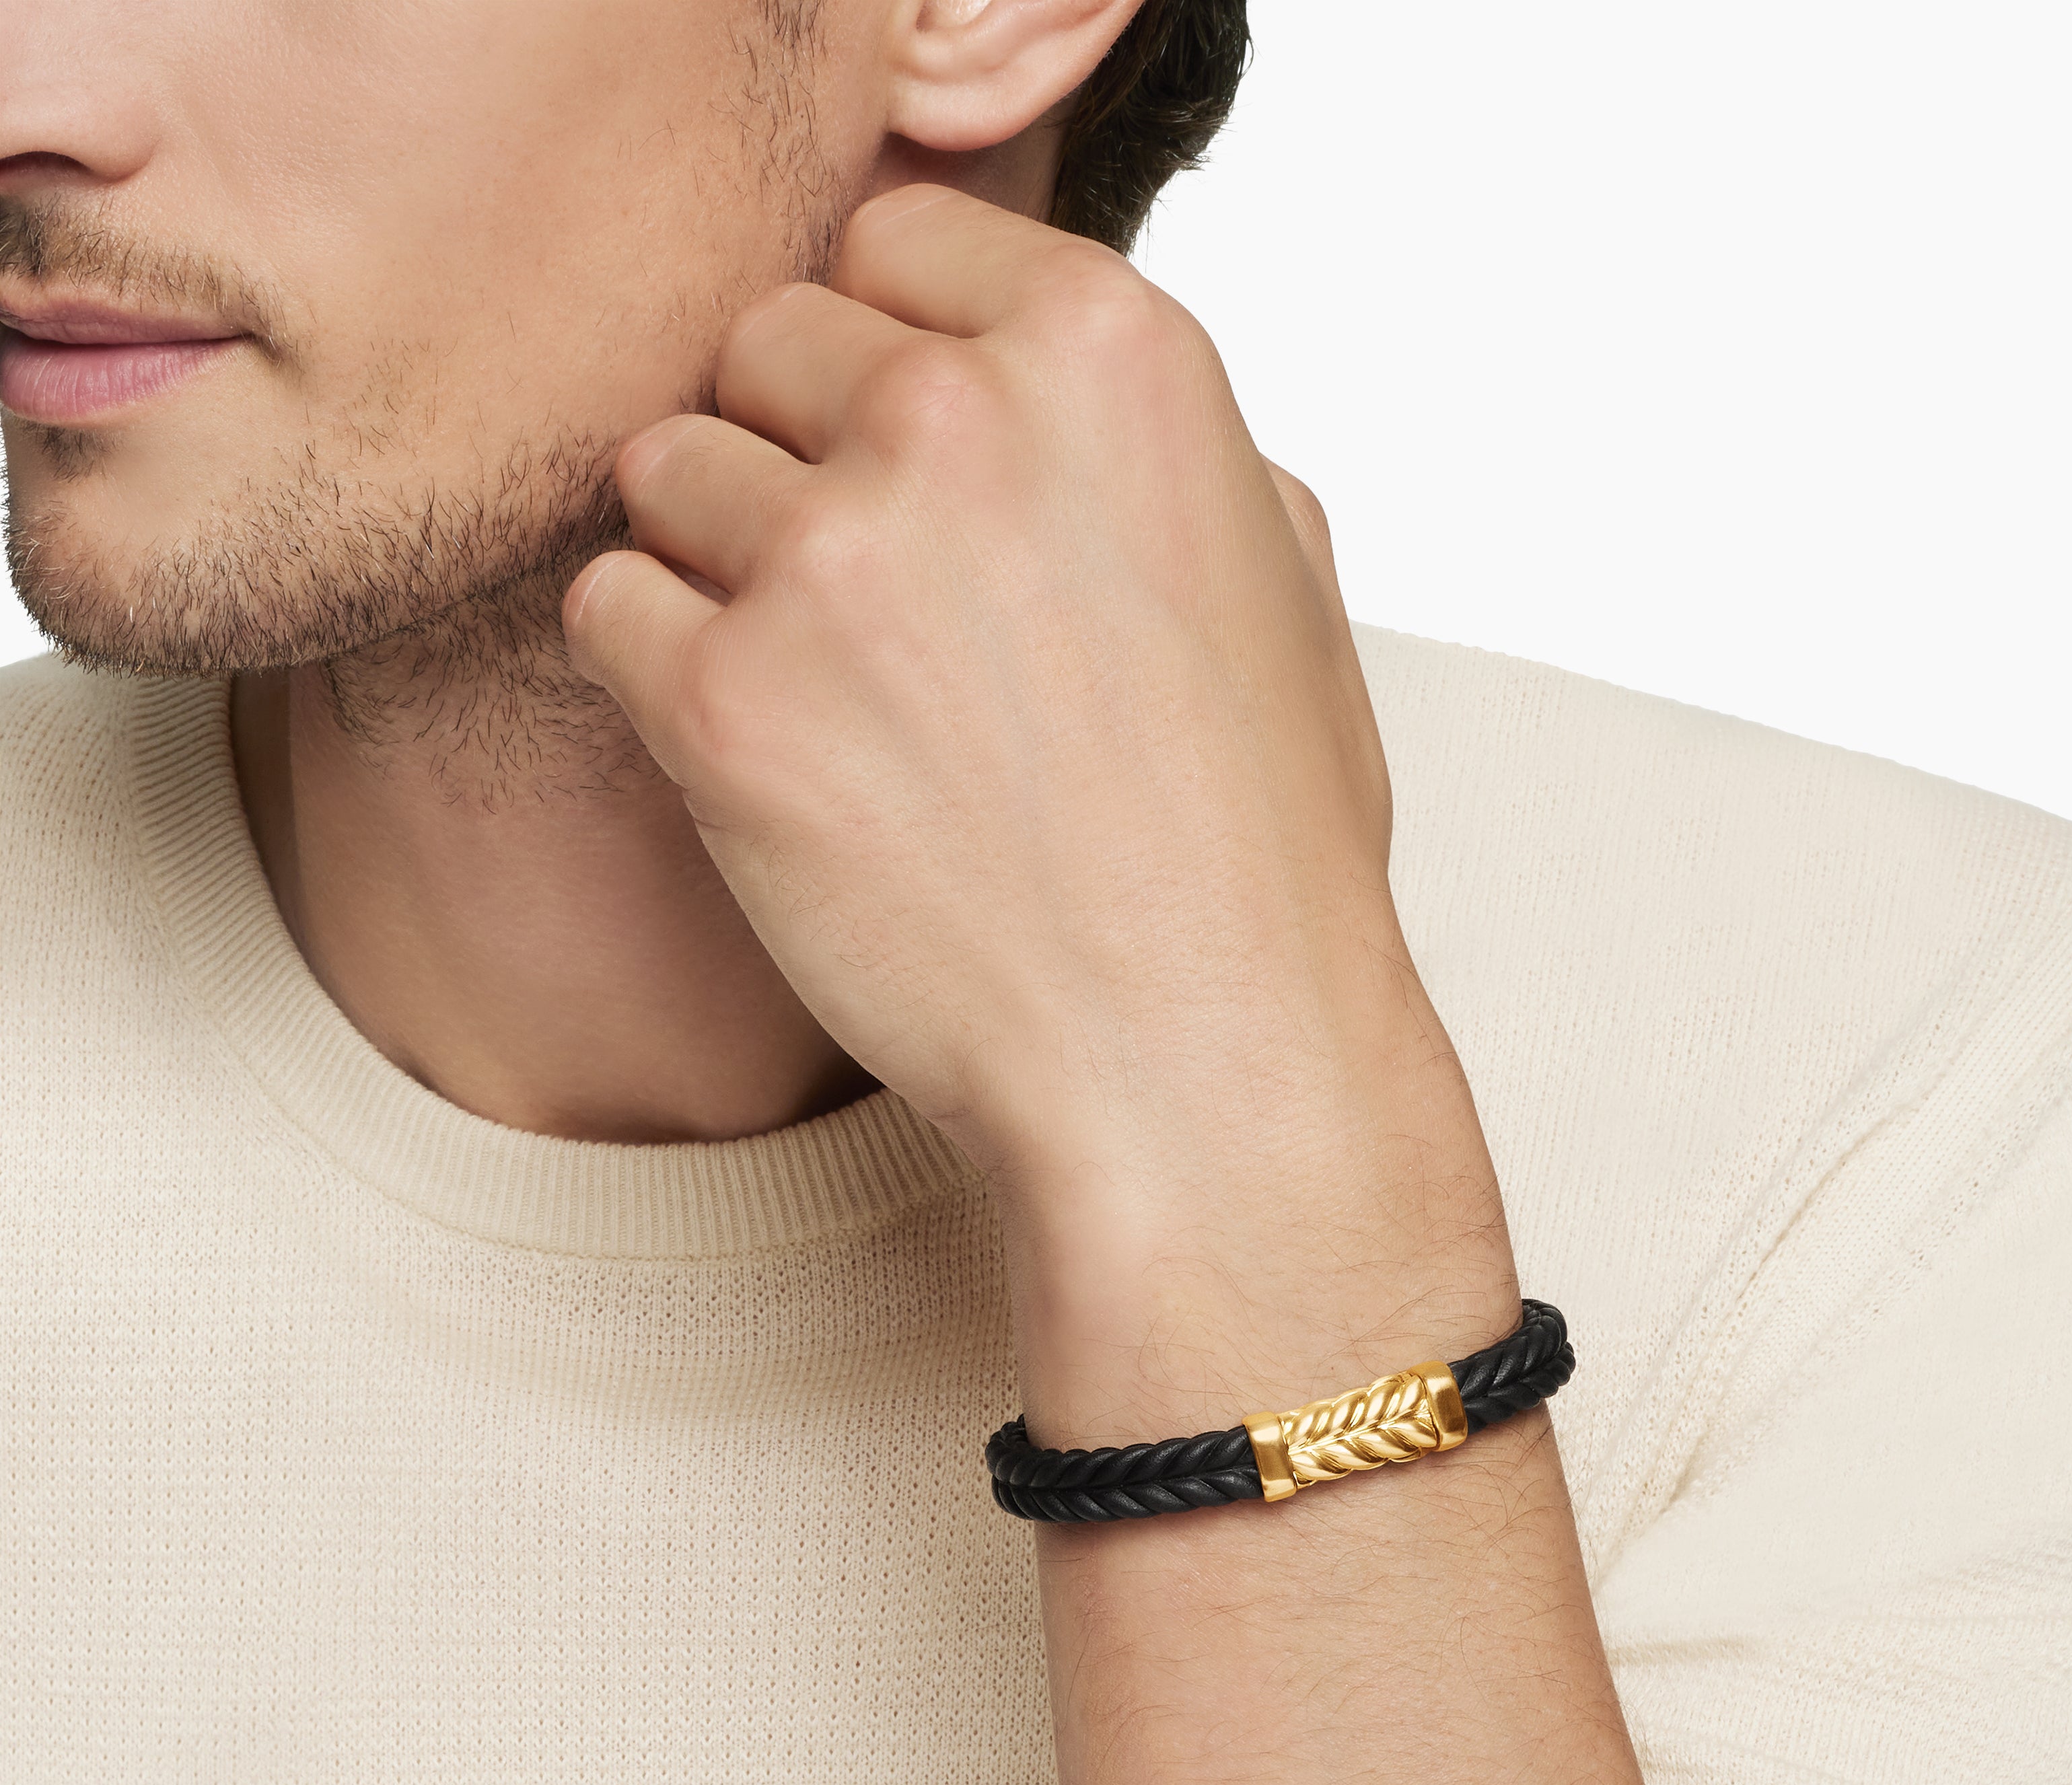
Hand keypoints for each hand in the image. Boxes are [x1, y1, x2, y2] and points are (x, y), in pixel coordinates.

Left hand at [565, 185, 1516, 1434]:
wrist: (1198, 1064)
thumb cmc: (1253, 851)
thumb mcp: (1277, 578)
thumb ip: (1139, 437)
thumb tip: (1031, 374)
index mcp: (1110, 351)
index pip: (890, 246)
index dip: (887, 368)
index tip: (912, 477)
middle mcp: (962, 416)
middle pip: (761, 349)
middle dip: (796, 463)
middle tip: (877, 623)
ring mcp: (834, 555)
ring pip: (665, 473)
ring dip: (721, 574)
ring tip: (835, 708)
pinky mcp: (726, 700)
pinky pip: (607, 610)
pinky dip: (660, 681)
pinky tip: (767, 764)